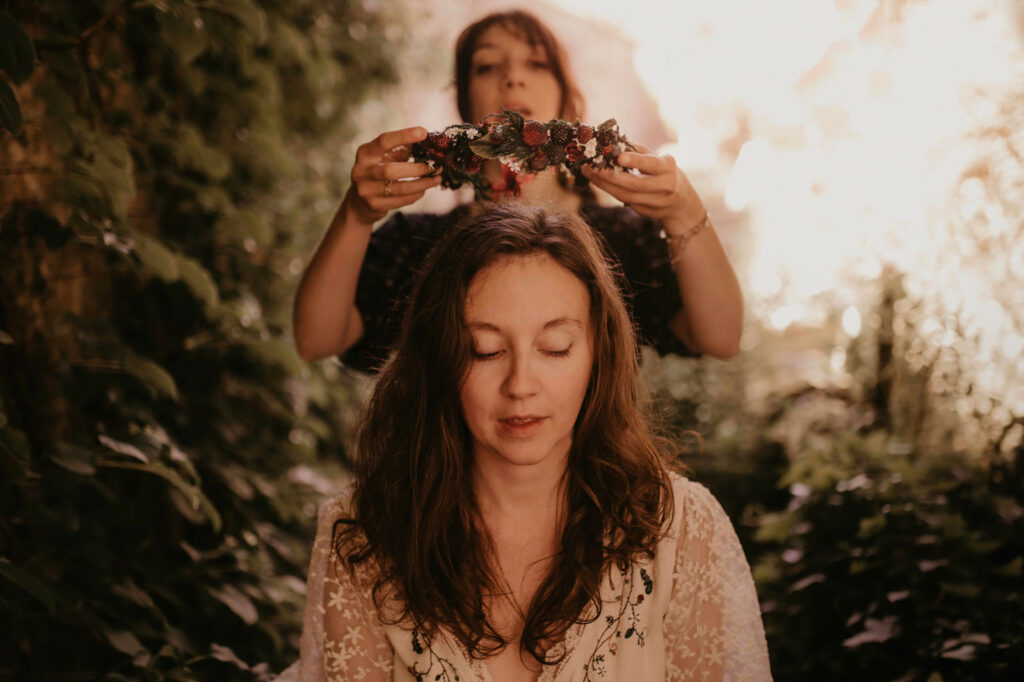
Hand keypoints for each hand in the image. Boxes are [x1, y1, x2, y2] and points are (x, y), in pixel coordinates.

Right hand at [344, 126, 441, 224]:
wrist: (359, 202)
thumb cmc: (377, 173)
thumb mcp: (384, 158)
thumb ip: (402, 150)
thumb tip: (427, 144)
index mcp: (365, 153)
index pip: (384, 141)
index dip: (404, 136)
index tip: (424, 133)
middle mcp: (361, 171)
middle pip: (392, 171)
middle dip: (417, 169)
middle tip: (436, 166)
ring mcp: (366, 190)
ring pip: (399, 188)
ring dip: (422, 183)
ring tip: (436, 179)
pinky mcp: (374, 205)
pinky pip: (401, 200)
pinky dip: (415, 194)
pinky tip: (423, 190)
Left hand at [581, 145, 704, 234]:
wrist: (680, 200)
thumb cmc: (662, 171)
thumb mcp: (656, 157)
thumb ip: (636, 150)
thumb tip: (611, 142)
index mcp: (667, 166)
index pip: (651, 164)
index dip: (636, 161)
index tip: (618, 157)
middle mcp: (665, 185)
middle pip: (634, 184)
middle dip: (610, 175)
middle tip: (590, 166)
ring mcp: (657, 202)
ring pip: (626, 196)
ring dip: (604, 185)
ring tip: (589, 173)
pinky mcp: (647, 212)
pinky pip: (625, 201)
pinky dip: (610, 191)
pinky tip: (598, 182)